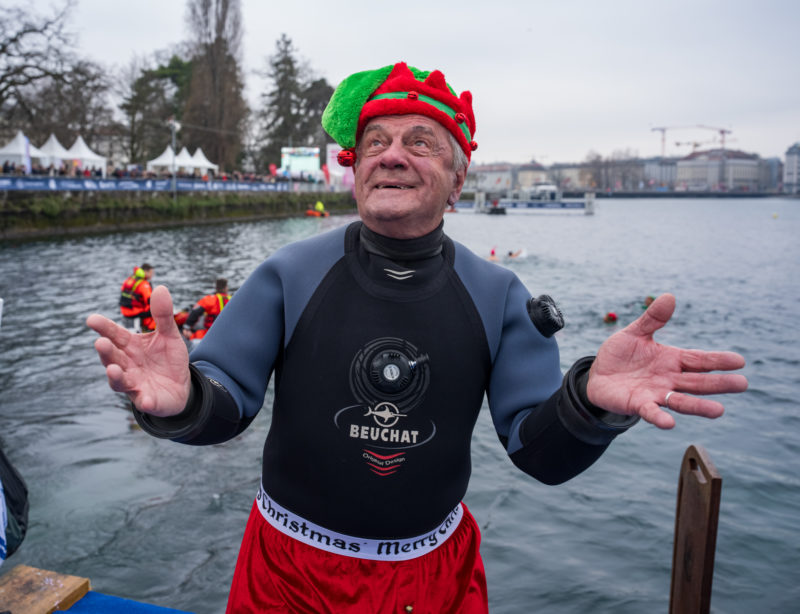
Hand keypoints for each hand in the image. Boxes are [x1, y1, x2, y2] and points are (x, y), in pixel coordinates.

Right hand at [87, 285, 190, 416]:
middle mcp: (127, 365)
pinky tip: (145, 399)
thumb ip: (163, 315)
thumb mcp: (169, 335)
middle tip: (100, 342)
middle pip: (112, 358)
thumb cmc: (168, 359)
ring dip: (115, 376)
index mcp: (130, 347)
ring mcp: (135, 384)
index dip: (103, 328)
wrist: (181, 387)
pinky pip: (144, 401)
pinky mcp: (147, 401)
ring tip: (112, 369)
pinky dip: (143, 400)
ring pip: (120, 381)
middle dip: (106, 352)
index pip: (114, 335)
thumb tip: (160, 288)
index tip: (91, 319)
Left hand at [586, 294, 747, 428]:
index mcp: (672, 359)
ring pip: (681, 401)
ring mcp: (655, 393)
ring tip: (719, 411)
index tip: (740, 361)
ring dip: (699, 406)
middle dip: (719, 384)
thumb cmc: (620, 355)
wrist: (597, 375)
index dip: (718, 360)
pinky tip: (670, 423)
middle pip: (698, 382)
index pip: (699, 360)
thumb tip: (669, 296)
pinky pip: (651, 412)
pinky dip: (660, 417)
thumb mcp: (634, 333)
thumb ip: (652, 319)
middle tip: (742, 384)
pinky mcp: (638, 404)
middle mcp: (669, 379)